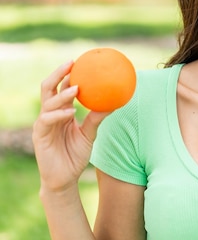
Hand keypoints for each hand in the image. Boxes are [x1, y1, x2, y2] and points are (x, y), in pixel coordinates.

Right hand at [32, 61, 110, 192]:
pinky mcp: (39, 135)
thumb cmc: (76, 155)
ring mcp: (43, 124)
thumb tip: (115, 102)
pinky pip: (47, 120)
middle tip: (72, 64)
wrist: (64, 178)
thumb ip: (98, 117)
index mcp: (61, 111)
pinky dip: (59, 114)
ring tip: (77, 88)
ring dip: (62, 94)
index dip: (68, 74)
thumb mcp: (90, 133)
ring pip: (48, 102)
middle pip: (49, 88)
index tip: (80, 61)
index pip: (61, 87)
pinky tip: (71, 111)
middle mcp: (50, 114)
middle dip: (58, 74)